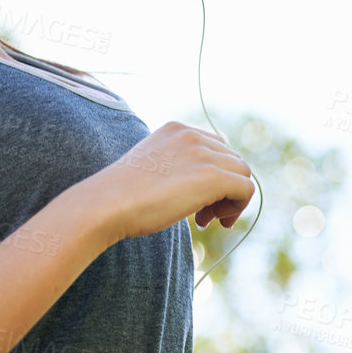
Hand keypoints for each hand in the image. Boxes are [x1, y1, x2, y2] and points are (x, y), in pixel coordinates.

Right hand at [89, 122, 254, 245]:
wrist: (106, 204)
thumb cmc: (119, 196)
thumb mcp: (150, 169)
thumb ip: (174, 167)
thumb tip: (198, 187)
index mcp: (176, 130)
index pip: (216, 147)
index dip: (212, 175)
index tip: (194, 200)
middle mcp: (193, 135)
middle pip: (232, 160)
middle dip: (222, 189)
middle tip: (201, 216)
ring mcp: (203, 153)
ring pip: (242, 173)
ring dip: (230, 199)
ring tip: (205, 220)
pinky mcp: (213, 176)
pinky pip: (245, 189)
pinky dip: (237, 208)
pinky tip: (216, 222)